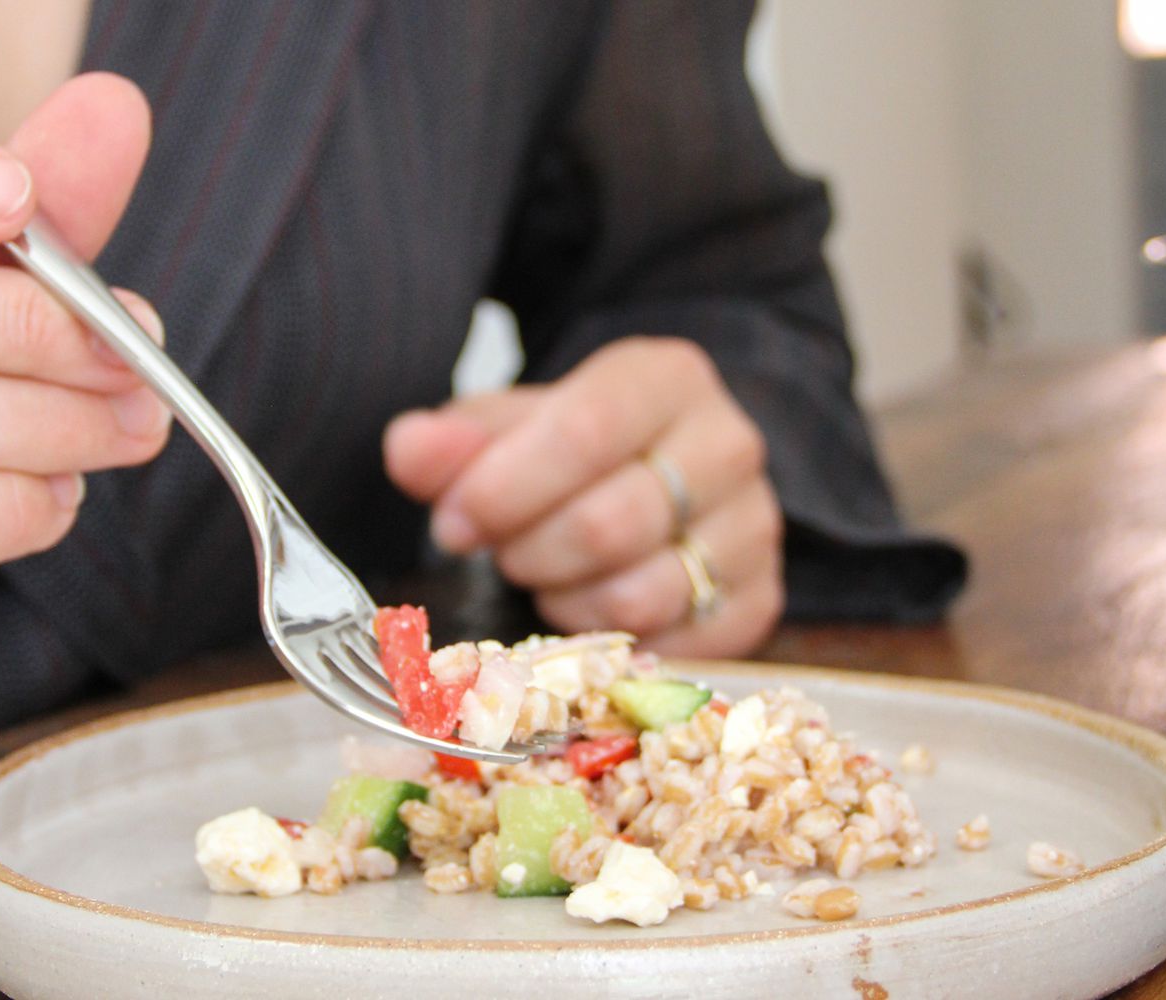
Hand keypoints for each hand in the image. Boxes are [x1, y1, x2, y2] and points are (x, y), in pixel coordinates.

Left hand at [384, 337, 782, 656]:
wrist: (655, 480)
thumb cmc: (572, 453)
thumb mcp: (508, 430)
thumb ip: (455, 441)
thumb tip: (408, 450)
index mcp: (667, 380)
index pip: (586, 432)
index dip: (505, 488)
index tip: (454, 523)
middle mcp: (728, 447)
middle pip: (609, 522)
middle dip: (527, 551)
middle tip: (500, 553)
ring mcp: (753, 528)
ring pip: (639, 594)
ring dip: (563, 600)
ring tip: (545, 576)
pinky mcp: (757, 601)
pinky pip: (670, 647)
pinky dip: (609, 642)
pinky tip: (585, 609)